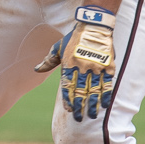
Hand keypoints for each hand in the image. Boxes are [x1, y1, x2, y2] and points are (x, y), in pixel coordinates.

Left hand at [34, 5, 116, 121]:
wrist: (94, 25)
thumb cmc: (74, 37)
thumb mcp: (58, 47)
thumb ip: (48, 61)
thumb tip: (36, 69)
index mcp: (69, 64)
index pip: (67, 86)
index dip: (68, 100)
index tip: (68, 110)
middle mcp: (82, 67)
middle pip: (80, 91)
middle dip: (79, 106)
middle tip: (78, 117)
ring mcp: (96, 67)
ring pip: (94, 90)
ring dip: (93, 104)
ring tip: (92, 115)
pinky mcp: (108, 65)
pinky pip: (107, 83)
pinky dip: (106, 94)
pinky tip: (104, 104)